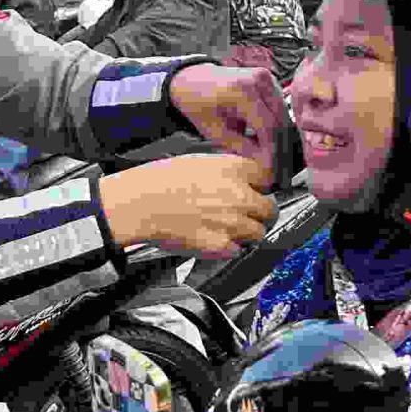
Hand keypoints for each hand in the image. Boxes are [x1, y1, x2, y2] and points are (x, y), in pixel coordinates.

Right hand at [100, 155, 274, 257]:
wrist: (139, 205)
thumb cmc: (159, 181)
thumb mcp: (197, 161)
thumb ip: (224, 171)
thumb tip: (237, 181)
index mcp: (233, 169)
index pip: (267, 178)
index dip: (260, 187)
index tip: (256, 191)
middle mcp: (239, 194)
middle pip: (270, 208)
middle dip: (260, 212)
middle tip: (248, 215)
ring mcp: (233, 222)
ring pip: (259, 232)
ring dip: (248, 232)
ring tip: (229, 229)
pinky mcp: (222, 245)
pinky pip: (238, 249)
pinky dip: (230, 247)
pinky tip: (214, 238)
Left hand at [168, 63, 287, 178]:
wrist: (191, 80)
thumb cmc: (198, 103)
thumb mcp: (214, 130)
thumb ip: (241, 146)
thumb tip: (265, 163)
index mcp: (242, 90)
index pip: (268, 126)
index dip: (273, 151)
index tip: (273, 170)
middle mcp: (258, 79)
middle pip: (281, 120)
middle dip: (280, 147)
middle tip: (276, 169)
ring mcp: (266, 77)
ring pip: (284, 115)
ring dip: (280, 137)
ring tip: (273, 158)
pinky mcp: (269, 80)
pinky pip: (279, 107)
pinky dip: (277, 125)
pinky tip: (269, 141)